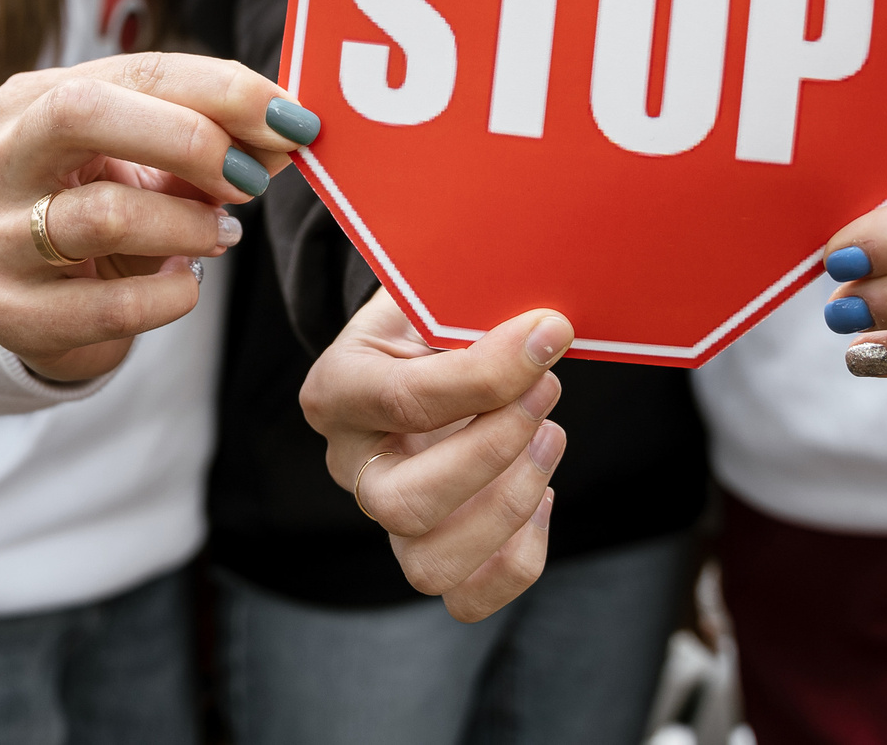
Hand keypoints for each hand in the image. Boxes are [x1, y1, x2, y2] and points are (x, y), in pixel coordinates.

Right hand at [0, 51, 317, 382]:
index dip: (221, 90)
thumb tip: (288, 130)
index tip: (290, 118)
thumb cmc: (106, 212)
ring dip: (188, 225)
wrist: (44, 308)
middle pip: (83, 112)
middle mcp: (2, 158)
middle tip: (251, 176)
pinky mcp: (13, 312)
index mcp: (35, 100)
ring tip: (221, 236)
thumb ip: (215, 140)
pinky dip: (170, 293)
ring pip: (104, 214)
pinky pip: (111, 304)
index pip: (134, 71)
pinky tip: (185, 283)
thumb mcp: (151, 164)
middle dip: (187, 139)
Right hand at [299, 288, 571, 622]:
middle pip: (405, 504)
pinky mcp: (427, 552)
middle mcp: (349, 465)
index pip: (406, 399)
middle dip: (494, 451)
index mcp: (336, 390)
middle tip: (546, 391)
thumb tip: (543, 323)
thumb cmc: (428, 317)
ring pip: (429, 565)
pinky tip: (543, 491)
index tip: (549, 333)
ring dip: (509, 506)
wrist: (417, 352)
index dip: (488, 372)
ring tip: (550, 436)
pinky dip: (520, 553)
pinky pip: (469, 597)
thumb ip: (467, 302)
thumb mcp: (431, 290)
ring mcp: (386, 519)